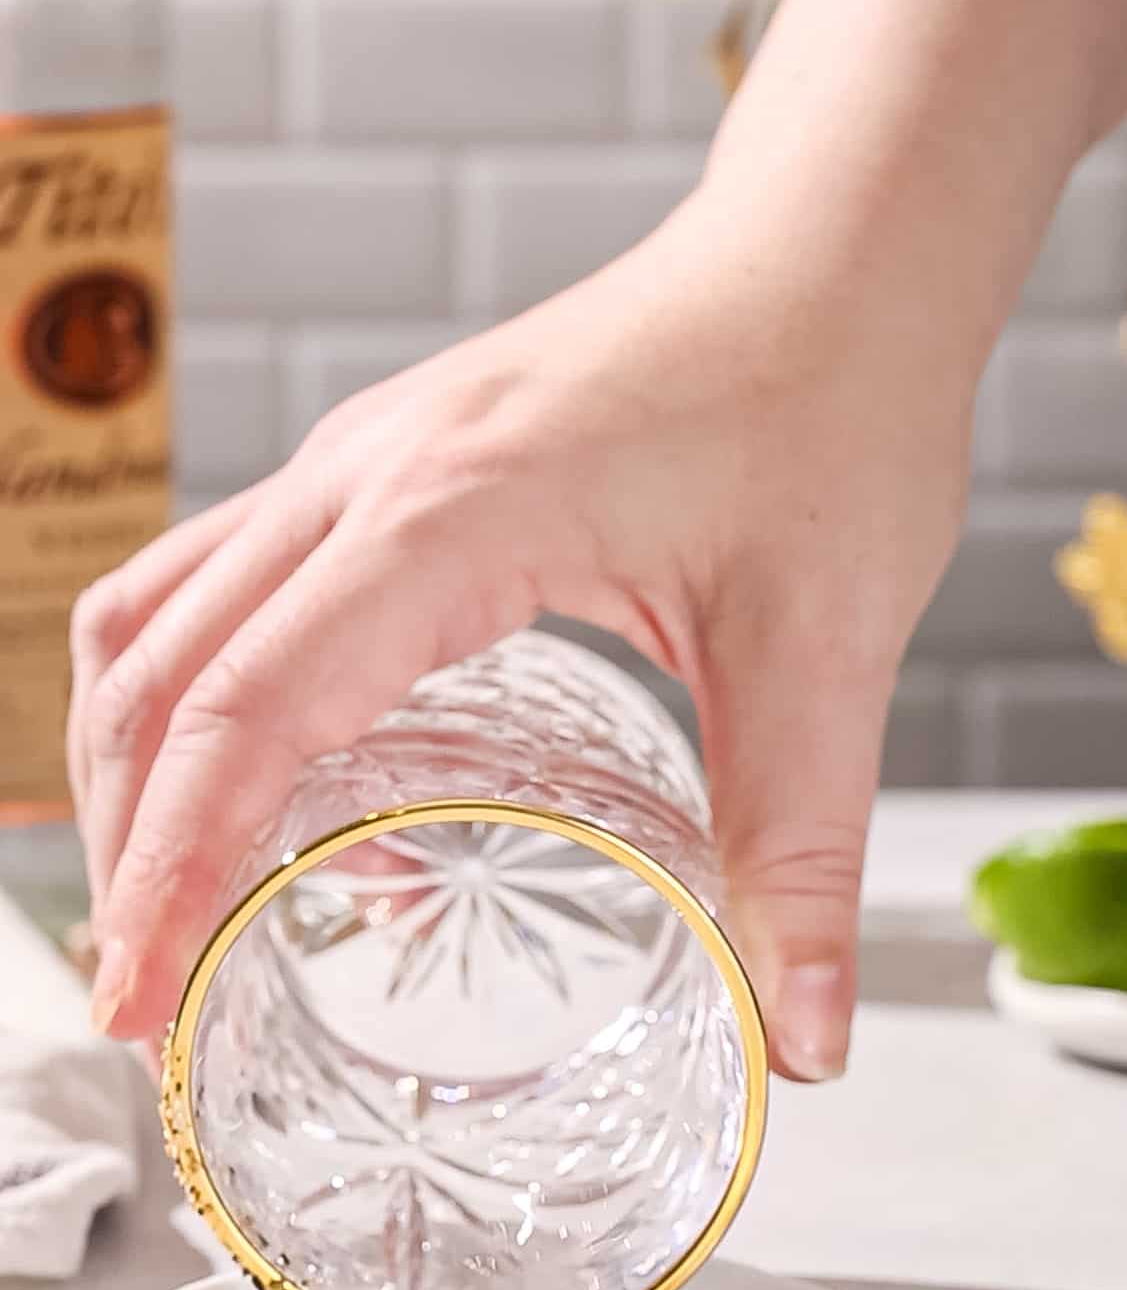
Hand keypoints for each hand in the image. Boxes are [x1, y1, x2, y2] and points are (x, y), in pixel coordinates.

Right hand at [71, 189, 973, 1073]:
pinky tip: (309, 799)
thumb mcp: (826, 647)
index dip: (172, 872)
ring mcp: (362, 458)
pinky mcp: (389, 466)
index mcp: (448, 512)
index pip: (245, 708)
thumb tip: (806, 1037)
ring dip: (142, 767)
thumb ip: (801, 851)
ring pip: (161, 614)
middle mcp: (366, 474)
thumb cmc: (832, 402)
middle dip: (128, 847)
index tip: (143, 1003)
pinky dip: (214, 701)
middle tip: (150, 1003)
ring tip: (186, 915)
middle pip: (156, 669)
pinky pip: (234, 585)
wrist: (836, 252)